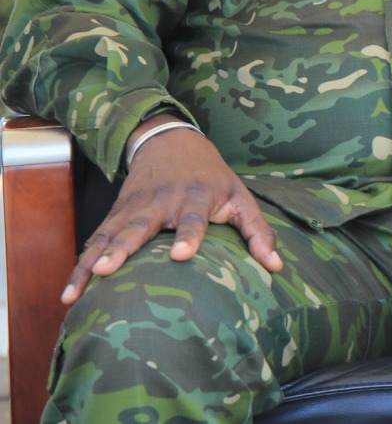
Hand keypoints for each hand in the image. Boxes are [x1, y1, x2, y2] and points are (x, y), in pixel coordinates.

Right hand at [62, 117, 280, 304]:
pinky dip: (81, 265)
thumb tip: (277, 266)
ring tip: (80, 288)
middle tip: (109, 268)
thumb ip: (258, 231)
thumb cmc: (213, 177)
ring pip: (111, 235)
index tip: (181, 254)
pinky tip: (70, 293)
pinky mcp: (115, 214)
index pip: (194, 218)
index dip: (189, 235)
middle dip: (124, 247)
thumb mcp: (240, 196)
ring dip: (94, 260)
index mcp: (197, 197)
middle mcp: (162, 201)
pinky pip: (96, 241)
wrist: (172, 142)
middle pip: (141, 226)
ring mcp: (134, 207)